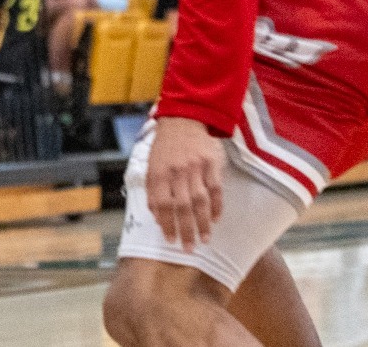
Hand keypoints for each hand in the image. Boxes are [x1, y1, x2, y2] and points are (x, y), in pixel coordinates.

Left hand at [146, 116, 224, 250]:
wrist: (184, 118)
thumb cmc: (166, 147)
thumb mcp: (151, 165)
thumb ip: (153, 190)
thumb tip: (157, 217)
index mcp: (158, 173)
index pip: (162, 204)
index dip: (166, 224)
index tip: (171, 240)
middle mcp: (176, 172)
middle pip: (181, 207)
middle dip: (186, 230)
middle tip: (189, 249)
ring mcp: (195, 168)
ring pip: (200, 201)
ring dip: (203, 223)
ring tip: (205, 240)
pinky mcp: (212, 164)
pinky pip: (216, 189)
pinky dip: (216, 206)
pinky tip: (216, 220)